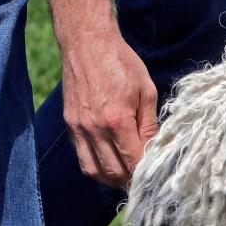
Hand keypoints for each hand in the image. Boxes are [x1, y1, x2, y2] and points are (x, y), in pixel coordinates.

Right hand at [61, 28, 157, 188]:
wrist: (87, 42)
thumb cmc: (121, 62)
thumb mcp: (145, 91)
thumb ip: (149, 124)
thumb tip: (153, 149)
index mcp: (117, 120)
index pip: (133, 161)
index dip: (145, 174)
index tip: (156, 178)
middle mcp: (95, 128)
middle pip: (114, 172)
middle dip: (130, 182)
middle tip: (144, 184)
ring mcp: (79, 128)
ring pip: (94, 171)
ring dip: (111, 181)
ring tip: (126, 179)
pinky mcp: (70, 125)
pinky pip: (82, 157)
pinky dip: (96, 167)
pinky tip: (109, 165)